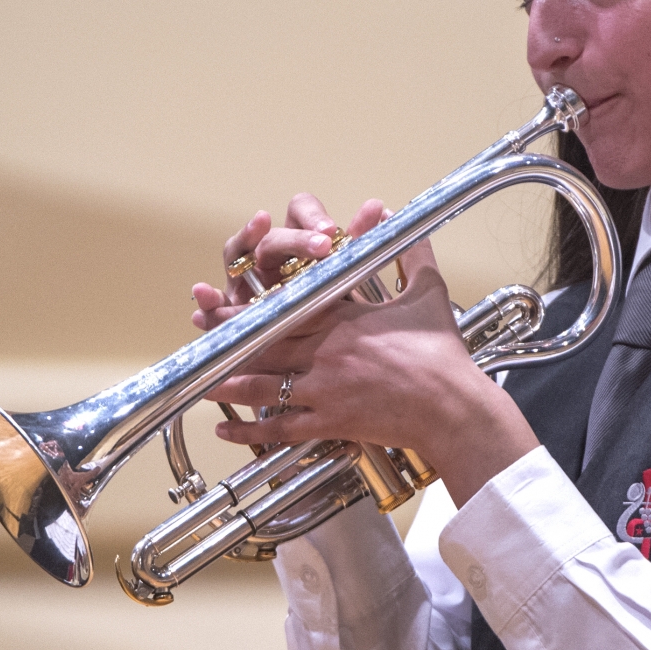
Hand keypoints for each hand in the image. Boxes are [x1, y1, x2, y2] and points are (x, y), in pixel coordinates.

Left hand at [189, 193, 539, 506]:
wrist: (453, 407)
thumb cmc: (442, 354)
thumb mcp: (427, 295)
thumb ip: (410, 254)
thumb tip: (397, 218)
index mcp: (343, 318)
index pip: (285, 306)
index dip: (248, 304)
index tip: (221, 300)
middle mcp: (326, 352)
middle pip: (264, 344)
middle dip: (226, 341)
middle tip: (197, 337)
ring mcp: (326, 389)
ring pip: (264, 385)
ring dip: (229, 385)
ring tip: (199, 383)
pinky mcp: (332, 422)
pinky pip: (283, 427)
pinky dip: (252, 431)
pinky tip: (228, 431)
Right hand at [190, 194, 388, 325]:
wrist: (320, 360)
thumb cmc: (332, 314)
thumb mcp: (349, 282)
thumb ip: (359, 248)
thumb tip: (379, 210)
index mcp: (300, 244)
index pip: (300, 211)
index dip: (313, 216)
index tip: (332, 229)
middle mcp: (270, 256)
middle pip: (275, 235)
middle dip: (296, 238)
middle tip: (322, 244)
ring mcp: (246, 281)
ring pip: (239, 253)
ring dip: (246, 239)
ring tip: (257, 227)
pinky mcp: (229, 311)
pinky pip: (214, 303)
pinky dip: (207, 299)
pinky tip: (203, 294)